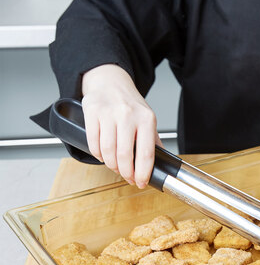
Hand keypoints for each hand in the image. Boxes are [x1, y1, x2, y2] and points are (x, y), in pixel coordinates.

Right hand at [81, 64, 160, 187]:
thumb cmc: (130, 104)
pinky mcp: (91, 112)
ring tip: (116, 167)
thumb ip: (153, 141)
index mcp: (146, 119)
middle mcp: (128, 115)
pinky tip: (104, 156)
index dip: (143, 173)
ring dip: (111, 165)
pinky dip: (98, 155)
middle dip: (126, 173)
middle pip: (125, 156)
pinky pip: (93, 143)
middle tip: (128, 177)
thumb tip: (163, 163)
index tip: (141, 183)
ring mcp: (108, 113)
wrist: (111, 81)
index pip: (146, 154)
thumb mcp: (147, 119)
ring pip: (107, 151)